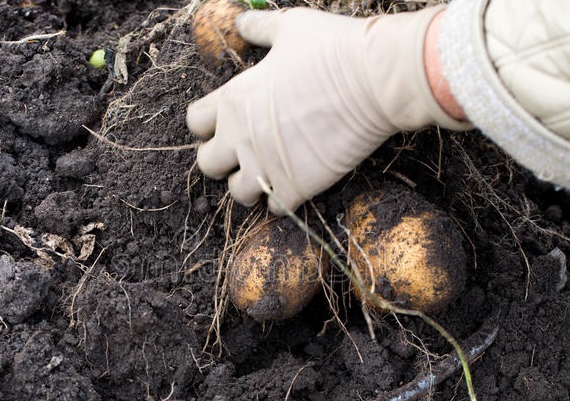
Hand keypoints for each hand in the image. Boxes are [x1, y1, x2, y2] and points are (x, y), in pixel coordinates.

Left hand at [187, 5, 468, 214]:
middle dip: (224, 160)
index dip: (209, 125)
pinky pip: (274, 210)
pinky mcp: (295, 187)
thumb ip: (259, 28)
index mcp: (233, 99)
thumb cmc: (332, 49)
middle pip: (207, 164)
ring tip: (271, 173)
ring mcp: (265, 165)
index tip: (229, 123)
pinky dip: (282, 201)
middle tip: (247, 153)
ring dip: (251, 185)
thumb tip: (240, 21)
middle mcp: (241, 137)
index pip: (195, 123)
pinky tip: (297, 185)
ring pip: (237, 193)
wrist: (374, 80)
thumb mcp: (289, 27)